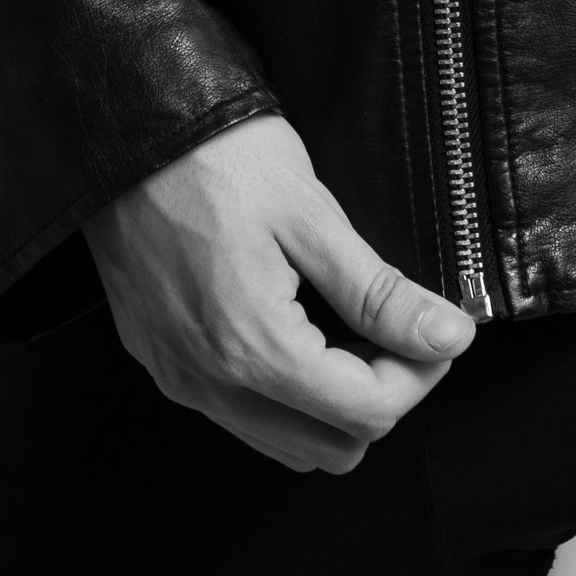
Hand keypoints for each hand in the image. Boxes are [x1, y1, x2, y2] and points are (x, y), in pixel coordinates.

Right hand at [82, 114, 473, 473]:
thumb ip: (380, 293)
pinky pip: (239, 416)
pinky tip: (296, 331)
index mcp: (253, 348)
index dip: (419, 375)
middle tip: (391, 329)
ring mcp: (179, 380)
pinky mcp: (161, 362)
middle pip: (332, 448)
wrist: (127, 127)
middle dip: (379, 395)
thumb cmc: (218, 157)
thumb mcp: (312, 216)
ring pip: (286, 445)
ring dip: (331, 405)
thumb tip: (447, 337)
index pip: (368, 413)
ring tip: (345, 330)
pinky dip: (283, 397)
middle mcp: (209, 383)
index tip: (432, 329)